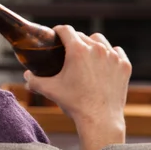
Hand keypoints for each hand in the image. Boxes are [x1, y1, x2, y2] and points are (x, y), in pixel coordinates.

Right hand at [23, 26, 131, 149]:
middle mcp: (97, 49)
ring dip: (92, 44)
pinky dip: (110, 54)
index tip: (56, 36)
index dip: (58, 31)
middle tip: (68, 52)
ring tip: (87, 55)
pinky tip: (105, 62)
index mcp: (77, 50)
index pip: (66, 30)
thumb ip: (34, 80)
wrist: (100, 120)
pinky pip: (117, 52)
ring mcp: (113, 57)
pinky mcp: (124, 66)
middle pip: (82, 35)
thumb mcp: (50, 90)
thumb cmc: (74, 104)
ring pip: (100, 40)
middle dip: (74, 41)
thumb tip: (26, 76)